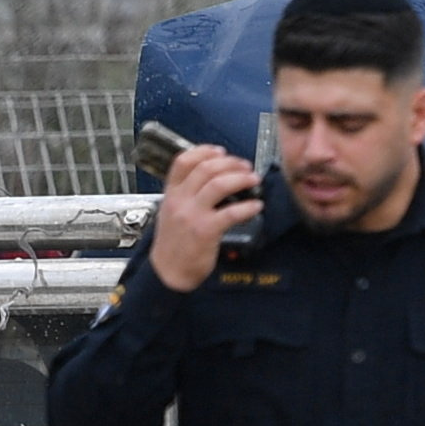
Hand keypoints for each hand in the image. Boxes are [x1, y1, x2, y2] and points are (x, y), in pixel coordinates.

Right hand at [145, 146, 264, 292]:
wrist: (168, 274)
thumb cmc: (173, 246)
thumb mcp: (170, 214)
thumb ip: (186, 196)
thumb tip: (213, 181)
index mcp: (171, 194)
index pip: (182, 162)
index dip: (204, 151)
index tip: (221, 151)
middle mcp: (180, 201)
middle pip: (206, 168)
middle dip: (230, 163)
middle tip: (245, 166)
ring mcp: (192, 215)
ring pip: (219, 184)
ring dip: (241, 178)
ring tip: (253, 180)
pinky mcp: (206, 231)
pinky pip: (231, 212)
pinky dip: (247, 207)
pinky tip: (256, 207)